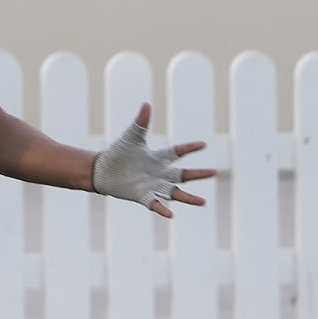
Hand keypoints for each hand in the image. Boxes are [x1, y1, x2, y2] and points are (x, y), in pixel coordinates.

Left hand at [91, 103, 215, 217]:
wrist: (102, 171)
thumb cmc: (118, 153)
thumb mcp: (131, 137)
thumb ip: (141, 123)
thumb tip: (146, 104)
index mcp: (159, 157)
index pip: (178, 152)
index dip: (190, 148)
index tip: (204, 144)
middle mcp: (160, 173)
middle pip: (183, 175)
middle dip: (198, 174)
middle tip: (215, 172)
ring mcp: (153, 186)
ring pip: (175, 193)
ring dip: (189, 198)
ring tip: (203, 202)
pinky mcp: (142, 197)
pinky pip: (155, 204)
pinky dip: (162, 208)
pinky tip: (171, 215)